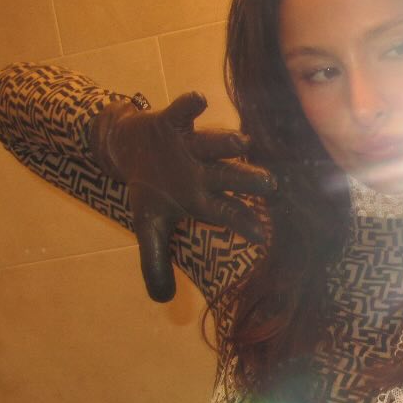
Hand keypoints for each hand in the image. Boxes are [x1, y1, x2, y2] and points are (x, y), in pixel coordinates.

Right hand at [92, 91, 273, 301]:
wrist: (131, 148)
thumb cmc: (151, 189)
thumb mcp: (147, 227)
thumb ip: (155, 262)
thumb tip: (161, 301)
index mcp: (202, 197)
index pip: (229, 212)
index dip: (245, 222)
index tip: (264, 234)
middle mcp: (205, 171)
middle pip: (232, 176)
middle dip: (250, 180)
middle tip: (272, 184)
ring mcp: (192, 145)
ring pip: (215, 144)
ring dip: (228, 143)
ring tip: (242, 144)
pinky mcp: (173, 121)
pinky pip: (184, 111)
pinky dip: (190, 105)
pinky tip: (199, 101)